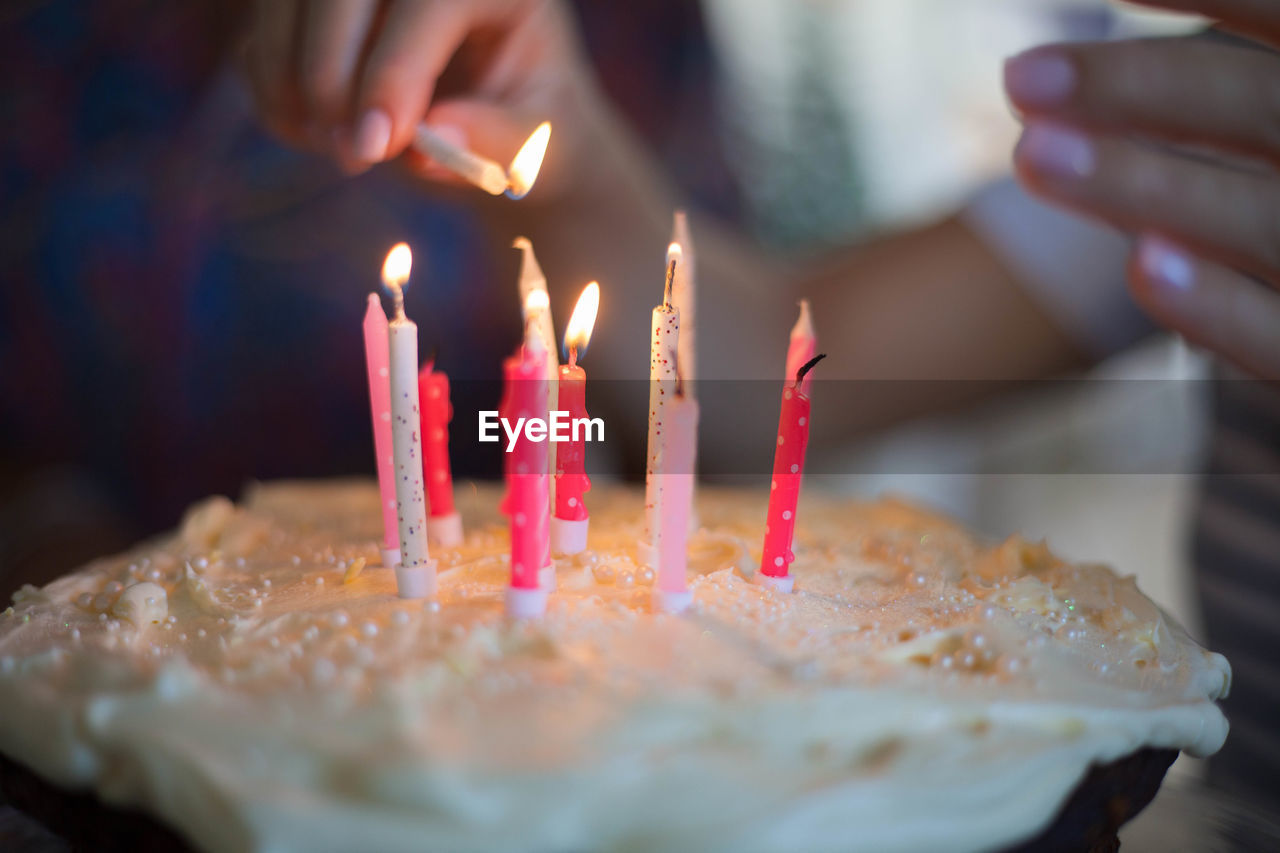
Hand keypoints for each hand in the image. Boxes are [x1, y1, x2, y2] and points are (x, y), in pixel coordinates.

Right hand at [241, 0, 595, 198]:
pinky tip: (308, 131)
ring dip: (287, 75)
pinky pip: (266, 26)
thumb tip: (426, 143)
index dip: (394, 69)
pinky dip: (270, 80)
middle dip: (328, 71)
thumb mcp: (543, 150)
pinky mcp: (318, 3)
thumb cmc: (536, 136)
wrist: (510, 131)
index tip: (376, 147)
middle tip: (350, 156)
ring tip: (326, 147)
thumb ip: (498, 143)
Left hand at [1004, 0, 1279, 378]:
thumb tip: (1055, 71)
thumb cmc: (1278, 212)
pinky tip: (1145, 267)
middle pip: (1268, 107)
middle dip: (1145, 88)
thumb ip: (1214, 105)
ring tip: (1034, 154)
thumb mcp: (1262, 137)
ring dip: (1149, 185)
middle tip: (1020, 78)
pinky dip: (1222, 306)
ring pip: (1267, 219)